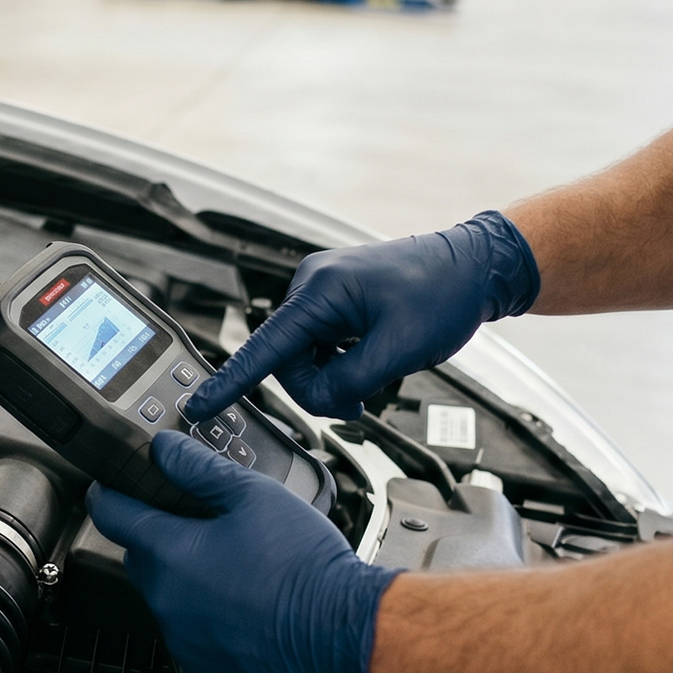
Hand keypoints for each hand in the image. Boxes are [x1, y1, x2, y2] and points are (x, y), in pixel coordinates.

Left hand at [86, 430, 397, 672]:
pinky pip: (190, 632)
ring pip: (167, 597)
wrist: (347, 636)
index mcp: (170, 553)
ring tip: (236, 565)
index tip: (108, 486)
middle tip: (200, 522)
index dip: (108, 493)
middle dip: (160, 536)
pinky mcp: (205, 668)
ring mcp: (183, 639)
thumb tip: (165, 449)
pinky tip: (244, 603)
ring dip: (186, 579)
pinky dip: (206, 617)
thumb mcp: (254, 496)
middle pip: (141, 557)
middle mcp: (167, 601)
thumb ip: (199, 469)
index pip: (112, 515)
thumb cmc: (306, 568)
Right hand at [187, 210, 537, 421]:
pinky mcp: (333, 300)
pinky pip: (321, 345)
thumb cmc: (443, 296)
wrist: (474, 267)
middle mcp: (310, 286)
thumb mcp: (399, 349)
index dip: (231, 382)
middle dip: (321, 386)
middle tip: (363, 397)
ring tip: (375, 377)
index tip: (198, 405)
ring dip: (335, 377)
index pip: (264, 347)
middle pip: (290, 362)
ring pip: (306, 358)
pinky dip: (341, 363)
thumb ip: (349, 382)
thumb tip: (320, 402)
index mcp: (319, 291)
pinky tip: (369, 361)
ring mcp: (320, 292)